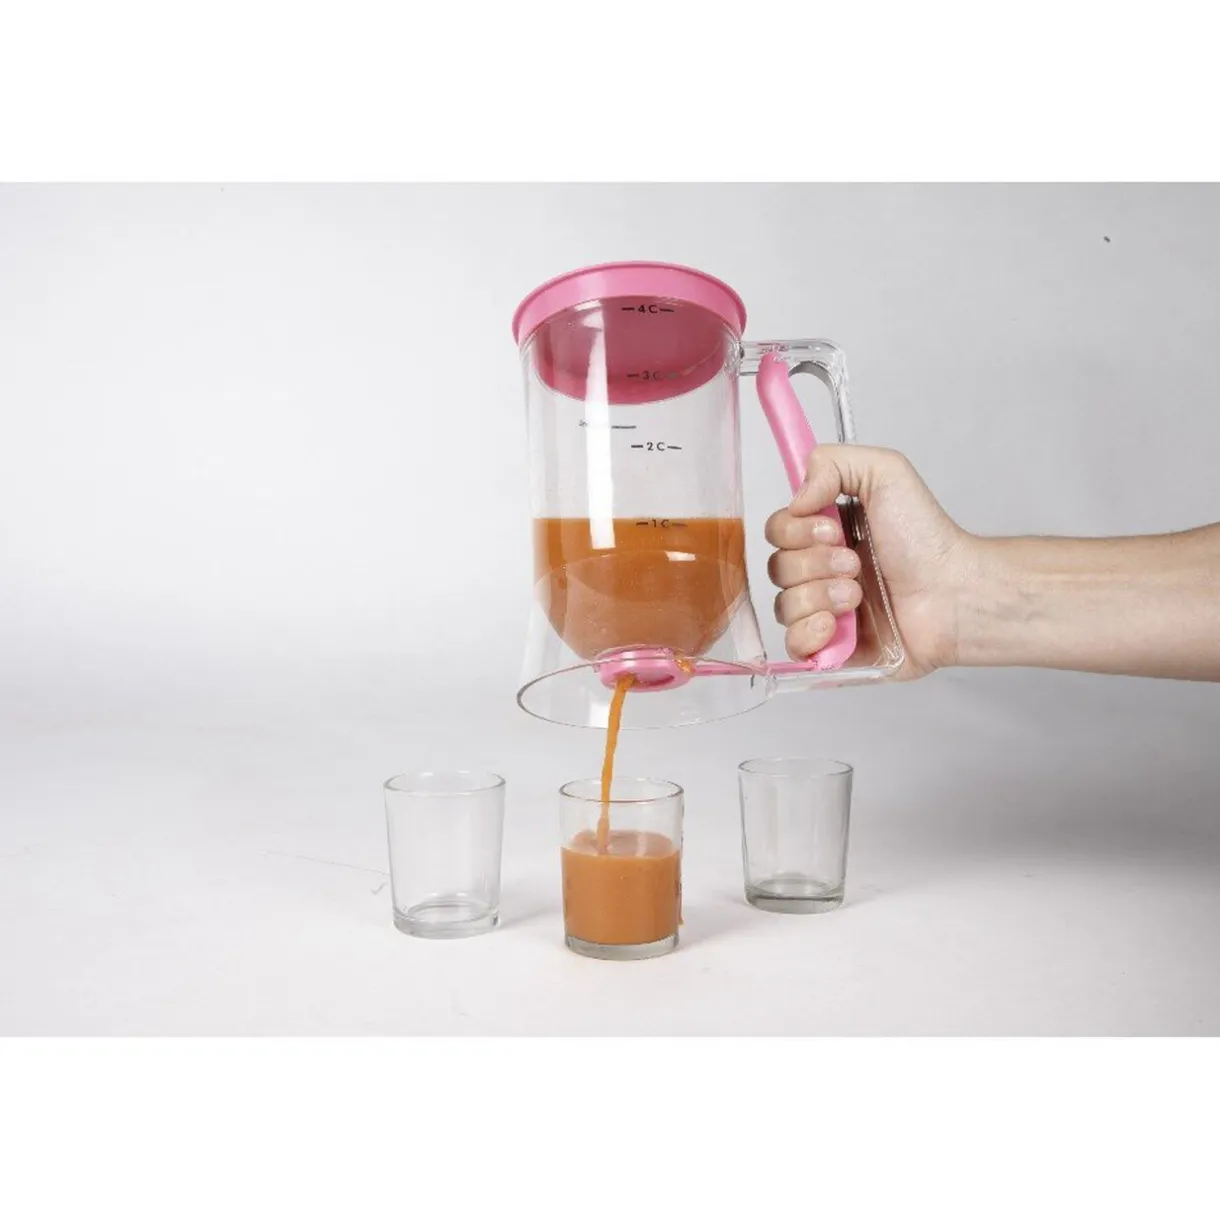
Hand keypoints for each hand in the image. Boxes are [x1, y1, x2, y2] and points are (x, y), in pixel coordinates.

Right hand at [765, 446, 975, 679]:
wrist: (953, 595)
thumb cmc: (927, 540)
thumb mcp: (886, 473)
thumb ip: (832, 463)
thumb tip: (796, 498)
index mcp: (825, 533)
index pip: (777, 530)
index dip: (795, 531)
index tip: (833, 531)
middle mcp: (819, 571)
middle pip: (777, 568)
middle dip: (815, 565)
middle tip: (856, 564)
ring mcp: (823, 611)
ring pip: (784, 605)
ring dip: (820, 596)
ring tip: (858, 596)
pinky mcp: (830, 648)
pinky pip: (792, 645)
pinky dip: (809, 634)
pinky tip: (837, 625)